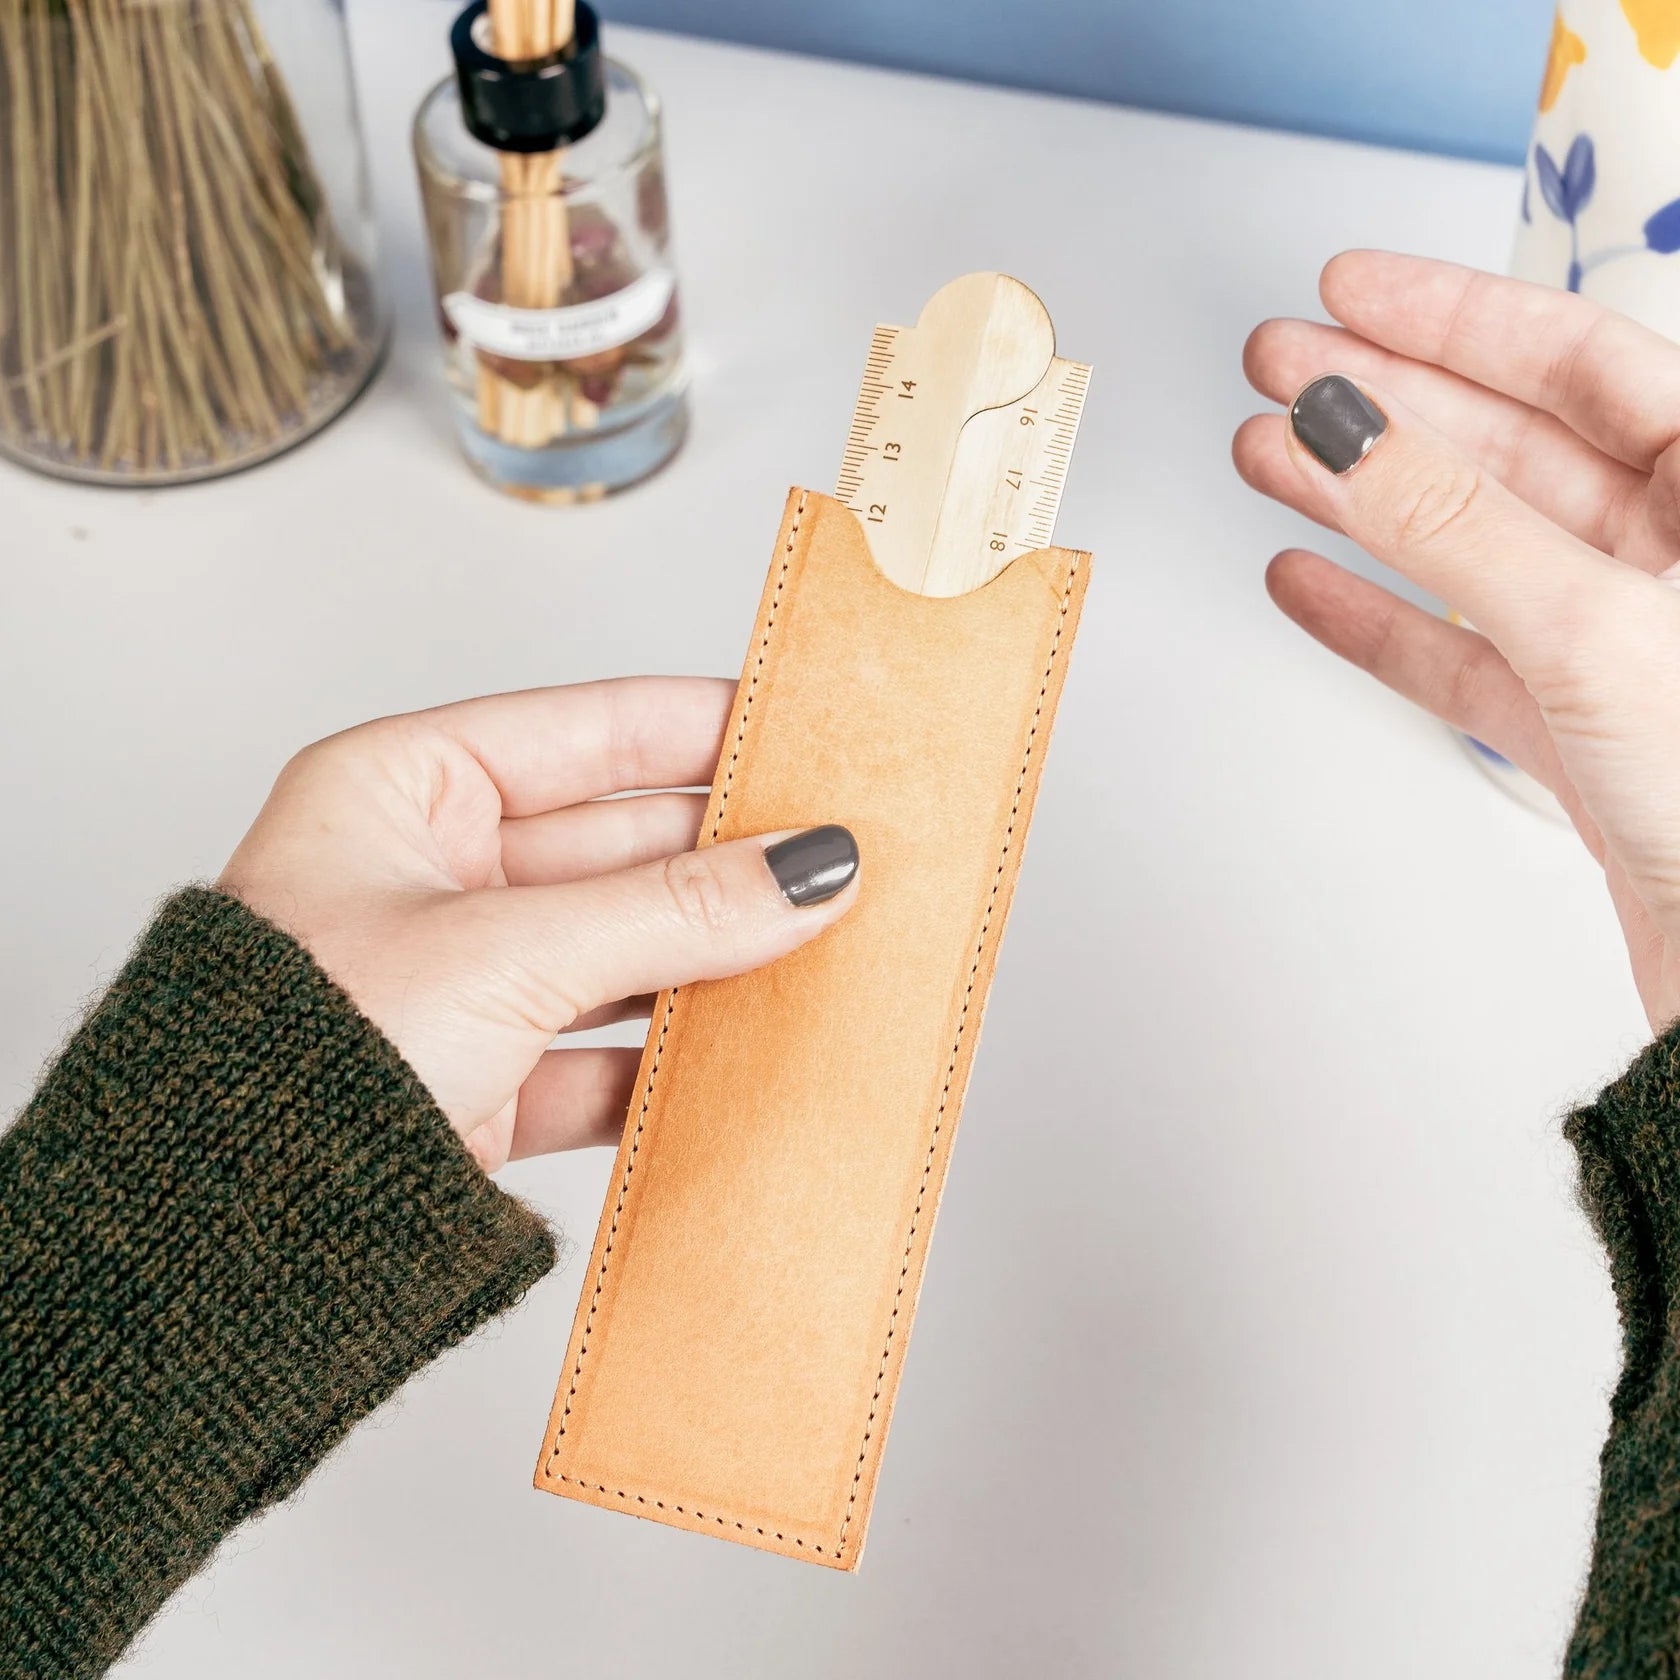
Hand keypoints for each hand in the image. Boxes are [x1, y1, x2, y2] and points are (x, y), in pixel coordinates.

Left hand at [219, 679, 858, 1169]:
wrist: (214, 1248)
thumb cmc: (289, 1059)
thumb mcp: (507, 953)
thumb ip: (672, 909)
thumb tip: (805, 868)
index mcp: (403, 791)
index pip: (586, 731)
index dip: (699, 729)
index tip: (799, 733)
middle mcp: (432, 876)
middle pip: (619, 846)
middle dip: (727, 859)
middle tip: (837, 859)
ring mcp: (461, 981)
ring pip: (623, 951)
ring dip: (713, 962)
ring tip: (819, 952)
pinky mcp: (482, 1081)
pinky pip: (604, 1053)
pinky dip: (672, 1062)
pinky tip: (746, 1057)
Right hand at [1235, 250, 1679, 1029]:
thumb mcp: (1592, 629)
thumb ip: (1456, 524)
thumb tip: (1349, 426)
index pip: (1581, 359)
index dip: (1453, 317)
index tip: (1349, 291)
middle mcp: (1679, 555)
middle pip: (1510, 442)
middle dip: (1385, 404)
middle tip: (1280, 368)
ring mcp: (1621, 640)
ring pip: (1471, 545)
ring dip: (1360, 503)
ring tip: (1265, 459)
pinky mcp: (1574, 725)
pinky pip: (1457, 650)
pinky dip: (1377, 618)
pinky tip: (1310, 583)